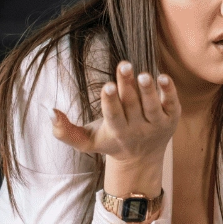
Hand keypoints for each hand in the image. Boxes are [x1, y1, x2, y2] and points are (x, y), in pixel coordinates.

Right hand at [52, 60, 179, 162]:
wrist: (142, 158)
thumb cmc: (111, 142)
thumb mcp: (87, 141)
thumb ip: (65, 131)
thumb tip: (50, 111)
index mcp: (117, 132)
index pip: (113, 116)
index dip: (110, 101)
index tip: (106, 86)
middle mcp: (138, 129)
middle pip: (132, 106)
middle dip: (127, 86)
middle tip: (124, 65)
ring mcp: (157, 124)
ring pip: (152, 106)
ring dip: (148, 90)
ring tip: (143, 74)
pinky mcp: (171, 118)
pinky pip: (172, 104)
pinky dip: (169, 91)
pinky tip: (163, 77)